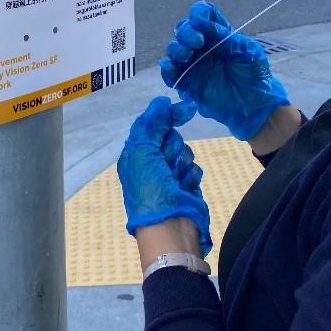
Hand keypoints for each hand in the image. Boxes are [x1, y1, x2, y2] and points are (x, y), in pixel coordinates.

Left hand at [116, 95, 211, 257]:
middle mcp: (151, 162)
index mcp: (136, 153)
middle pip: (171, 136)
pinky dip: (191, 176)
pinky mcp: (186, 184)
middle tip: (166, 162)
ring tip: (176, 180)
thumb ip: (152, 124)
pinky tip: (185, 188)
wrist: (170, 228)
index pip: (152, 124)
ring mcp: (170, 174)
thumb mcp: (144, 152)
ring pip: (184, 151)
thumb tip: (162, 101)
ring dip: (182, 163)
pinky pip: (194, 168)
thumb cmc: (151, 190)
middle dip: (172, 147)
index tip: (186, 109)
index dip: (167, 115)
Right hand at [159, 0, 289, 141]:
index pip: (203, 14)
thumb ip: (225, 37)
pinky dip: (167, 70)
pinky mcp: (187, 84)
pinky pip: (171, 75)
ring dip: (176, 48)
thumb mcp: (247, 51)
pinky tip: (170, 67)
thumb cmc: (255, 74)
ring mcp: (193, 64)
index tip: (200, 19)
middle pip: (184, 29)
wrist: (256, 105)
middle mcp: (202, 46)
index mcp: (218, 33)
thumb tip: (202, 25)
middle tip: (197, 41)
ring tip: (186, 54)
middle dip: (186, 32)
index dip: (198, 12)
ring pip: (175, 49)